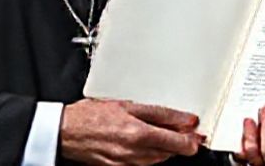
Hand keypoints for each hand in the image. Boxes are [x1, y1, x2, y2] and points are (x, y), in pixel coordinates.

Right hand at [59, 99, 203, 164]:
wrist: (66, 131)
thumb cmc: (90, 115)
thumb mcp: (127, 104)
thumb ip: (159, 113)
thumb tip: (184, 119)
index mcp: (138, 133)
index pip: (177, 141)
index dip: (192, 138)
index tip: (198, 133)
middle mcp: (134, 152)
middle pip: (170, 152)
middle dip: (180, 142)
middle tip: (186, 132)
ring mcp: (127, 163)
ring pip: (158, 159)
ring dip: (167, 148)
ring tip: (167, 135)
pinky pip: (144, 163)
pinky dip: (151, 153)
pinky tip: (148, 143)